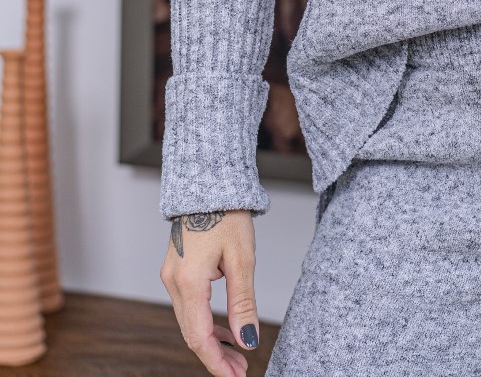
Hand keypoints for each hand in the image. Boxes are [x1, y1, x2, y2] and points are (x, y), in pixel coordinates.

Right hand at [160, 209, 260, 374]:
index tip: (235, 376)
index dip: (216, 362)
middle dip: (215, 356)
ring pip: (189, 321)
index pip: (199, 337)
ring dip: (211, 340)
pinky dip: (206, 321)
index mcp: (188, 281)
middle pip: (191, 333)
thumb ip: (243, 303)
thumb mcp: (242, 259)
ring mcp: (172, 276)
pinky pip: (189, 306)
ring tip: (236, 356)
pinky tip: (224, 330)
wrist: (210, 183)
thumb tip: (247, 340)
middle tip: (240, 370)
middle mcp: (173, 282)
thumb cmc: (227, 213)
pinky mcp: (177, 270)